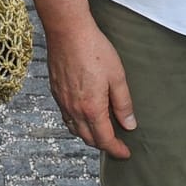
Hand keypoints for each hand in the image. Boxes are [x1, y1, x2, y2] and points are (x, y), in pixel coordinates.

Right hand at [47, 19, 135, 158]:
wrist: (67, 31)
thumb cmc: (94, 49)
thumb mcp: (117, 76)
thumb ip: (123, 104)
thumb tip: (129, 124)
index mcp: (92, 108)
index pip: (104, 139)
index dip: (116, 149)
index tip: (125, 153)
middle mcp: (74, 109)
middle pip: (88, 138)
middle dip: (103, 145)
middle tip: (116, 144)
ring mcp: (62, 101)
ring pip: (74, 129)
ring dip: (88, 135)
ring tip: (101, 131)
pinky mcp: (55, 91)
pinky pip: (65, 116)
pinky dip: (76, 123)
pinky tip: (84, 115)